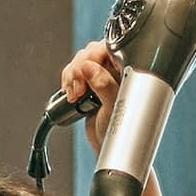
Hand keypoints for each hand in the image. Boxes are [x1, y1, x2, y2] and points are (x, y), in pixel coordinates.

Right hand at [59, 39, 121, 153]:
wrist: (108, 148)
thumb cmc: (121, 131)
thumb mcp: (114, 107)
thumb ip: (104, 85)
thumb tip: (89, 67)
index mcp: (129, 70)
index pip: (109, 48)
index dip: (94, 55)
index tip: (87, 70)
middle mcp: (115, 69)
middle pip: (91, 52)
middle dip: (79, 68)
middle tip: (79, 89)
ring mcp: (101, 76)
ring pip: (80, 61)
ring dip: (72, 76)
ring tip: (74, 96)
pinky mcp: (88, 84)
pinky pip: (73, 72)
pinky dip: (67, 81)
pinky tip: (71, 96)